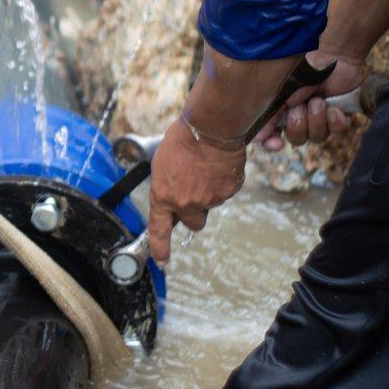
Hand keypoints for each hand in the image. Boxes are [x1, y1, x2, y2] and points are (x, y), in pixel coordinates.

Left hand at [148, 116, 246, 262]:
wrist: (210, 129)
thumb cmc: (182, 141)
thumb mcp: (162, 164)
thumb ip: (166, 186)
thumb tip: (174, 195)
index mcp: (164, 195)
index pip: (159, 228)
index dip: (160, 246)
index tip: (161, 260)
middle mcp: (185, 203)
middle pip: (193, 222)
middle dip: (195, 213)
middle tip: (195, 192)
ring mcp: (209, 199)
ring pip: (211, 204)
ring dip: (209, 192)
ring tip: (205, 167)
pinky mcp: (228, 192)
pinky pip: (226, 192)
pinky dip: (223, 182)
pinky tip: (218, 166)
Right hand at [255, 52, 360, 150]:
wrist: (329, 59)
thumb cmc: (303, 71)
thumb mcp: (282, 92)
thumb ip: (270, 114)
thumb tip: (257, 137)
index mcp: (283, 112)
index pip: (273, 136)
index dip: (273, 143)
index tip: (277, 143)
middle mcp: (301, 118)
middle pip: (297, 139)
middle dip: (298, 126)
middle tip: (300, 109)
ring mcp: (321, 118)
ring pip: (318, 137)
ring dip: (316, 121)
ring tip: (318, 101)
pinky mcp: (339, 115)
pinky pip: (338, 130)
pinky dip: (335, 121)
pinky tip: (333, 109)